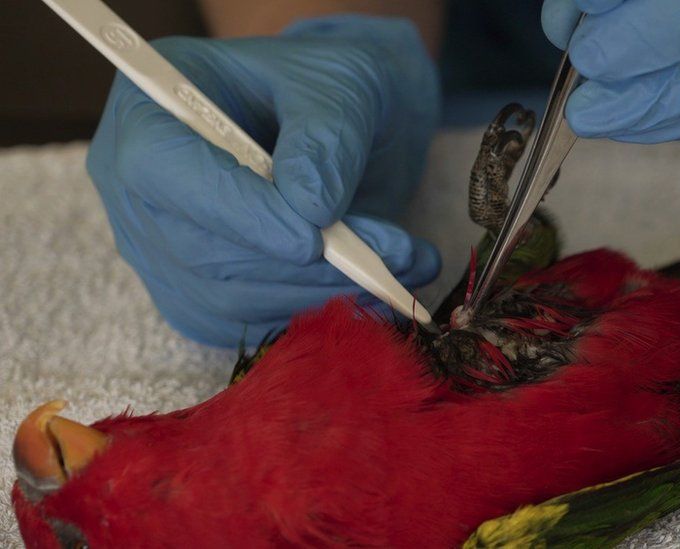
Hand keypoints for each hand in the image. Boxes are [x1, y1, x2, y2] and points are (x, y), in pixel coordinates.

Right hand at [86, 16, 441, 346]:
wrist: (334, 124)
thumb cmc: (325, 85)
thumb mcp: (338, 83)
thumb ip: (325, 136)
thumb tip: (310, 207)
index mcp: (149, 108)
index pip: (163, 170)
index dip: (235, 212)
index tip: (311, 239)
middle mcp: (135, 187)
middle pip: (199, 250)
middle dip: (303, 264)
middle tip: (395, 254)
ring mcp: (159, 247)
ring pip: (229, 299)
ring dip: (325, 291)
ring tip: (406, 263)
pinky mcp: (195, 295)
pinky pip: (246, 324)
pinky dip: (316, 312)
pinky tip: (376, 288)